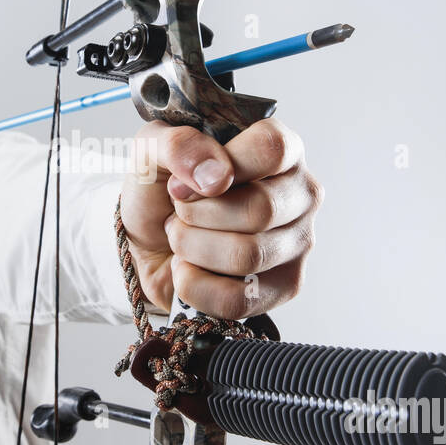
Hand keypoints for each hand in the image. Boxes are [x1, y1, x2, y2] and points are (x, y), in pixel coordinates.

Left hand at [119, 118, 321, 318]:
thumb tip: (217, 176)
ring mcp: (298, 243)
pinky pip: (239, 299)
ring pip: (248, 255)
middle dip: (198, 215)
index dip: (224, 166)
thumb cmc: (160, 191)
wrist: (145, 244)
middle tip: (178, 213)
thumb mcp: (151, 151)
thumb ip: (178, 145)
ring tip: (181, 238)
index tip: (184, 182)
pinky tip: (187, 269)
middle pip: (260, 209)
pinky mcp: (285, 287)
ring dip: (193, 248)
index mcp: (279, 150)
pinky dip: (195, 285)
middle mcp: (300, 194)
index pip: (271, 149)